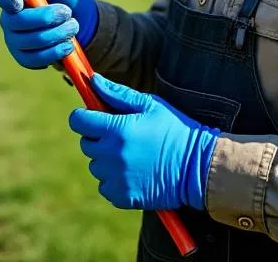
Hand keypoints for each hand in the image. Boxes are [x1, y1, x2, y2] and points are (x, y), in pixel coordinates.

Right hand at [0, 0, 97, 68]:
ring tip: (73, 27)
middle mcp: (9, 14)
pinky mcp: (24, 55)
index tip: (20, 1)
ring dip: (54, 35)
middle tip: (68, 13)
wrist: (82, 19)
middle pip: (15, 21)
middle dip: (44, 18)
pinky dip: (52, 53)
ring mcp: (14, 36)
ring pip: (27, 41)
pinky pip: (32, 59)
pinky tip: (67, 45)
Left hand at [68, 74, 218, 211]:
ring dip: (106, 161)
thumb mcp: (150, 105)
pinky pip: (105, 186)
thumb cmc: (175, 131)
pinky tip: (134, 174)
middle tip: (121, 137)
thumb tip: (92, 81)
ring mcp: (116, 177)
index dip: (84, 117)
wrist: (199, 168)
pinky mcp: (123, 196)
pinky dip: (114, 181)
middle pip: (86, 144)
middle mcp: (112, 154)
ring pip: (95, 166)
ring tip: (132, 157)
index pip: (78, 121)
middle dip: (98, 139)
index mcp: (116, 129)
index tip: (93, 118)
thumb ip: (117, 94)